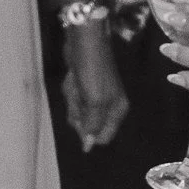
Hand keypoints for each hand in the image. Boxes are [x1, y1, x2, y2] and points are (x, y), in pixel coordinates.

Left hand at [61, 25, 129, 151]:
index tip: (81, 117)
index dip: (89, 133)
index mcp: (117, 111)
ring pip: (78, 111)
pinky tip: (73, 78)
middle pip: (88, 125)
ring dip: (73, 99)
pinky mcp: (84, 87)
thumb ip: (93, 125)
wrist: (84, 41)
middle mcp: (109, 106)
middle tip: (79, 95)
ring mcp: (95, 96)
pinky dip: (70, 90)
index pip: (103, 137)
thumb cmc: (92, 70)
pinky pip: (73, 98)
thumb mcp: (95, 101)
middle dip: (78, 111)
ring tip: (76, 82)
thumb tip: (89, 147)